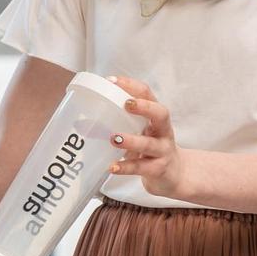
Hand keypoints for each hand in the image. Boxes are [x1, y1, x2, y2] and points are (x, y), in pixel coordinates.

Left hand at [107, 76, 191, 199]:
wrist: (175, 174)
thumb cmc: (151, 147)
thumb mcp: (140, 131)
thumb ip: (119, 123)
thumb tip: (81, 122)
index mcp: (156, 116)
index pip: (148, 94)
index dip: (132, 85)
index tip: (112, 81)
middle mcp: (163, 130)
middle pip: (160, 114)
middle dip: (144, 107)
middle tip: (126, 104)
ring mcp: (163, 150)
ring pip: (149, 143)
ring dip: (131, 140)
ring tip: (113, 138)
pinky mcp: (158, 169)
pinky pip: (141, 167)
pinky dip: (125, 167)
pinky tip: (112, 167)